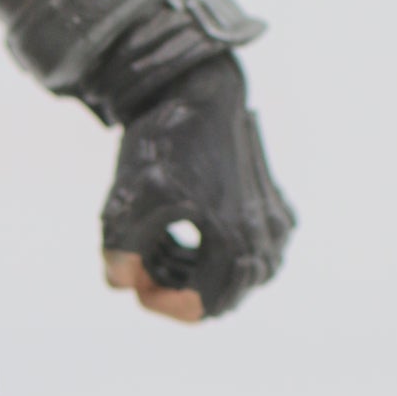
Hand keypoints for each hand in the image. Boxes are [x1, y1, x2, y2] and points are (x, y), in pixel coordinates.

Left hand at [100, 70, 294, 322]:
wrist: (195, 89)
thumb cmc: (160, 145)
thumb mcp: (125, 201)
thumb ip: (121, 255)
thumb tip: (125, 286)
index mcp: (232, 239)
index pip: (201, 306)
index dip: (162, 302)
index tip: (137, 282)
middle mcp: (263, 234)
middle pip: (223, 296)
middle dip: (181, 290)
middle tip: (149, 270)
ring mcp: (275, 220)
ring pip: (242, 277)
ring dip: (203, 274)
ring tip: (166, 250)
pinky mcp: (275, 205)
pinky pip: (257, 251)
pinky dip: (223, 254)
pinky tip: (195, 233)